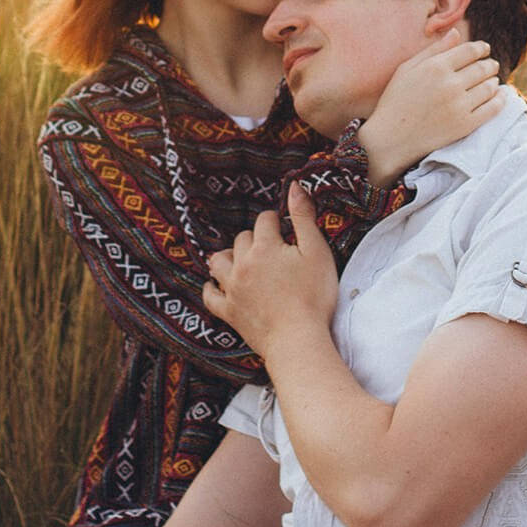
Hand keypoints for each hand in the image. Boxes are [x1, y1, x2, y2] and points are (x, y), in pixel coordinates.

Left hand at [204, 187, 338, 359]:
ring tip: (240, 259)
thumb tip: (295, 186)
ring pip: (219, 261)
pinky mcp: (229, 312)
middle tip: (272, 249)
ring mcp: (232, 289)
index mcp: (264, 247)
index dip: (277, 222)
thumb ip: (303, 217)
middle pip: (242, 239)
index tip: (286, 230)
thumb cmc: (313, 297)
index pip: (265, 220)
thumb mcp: (316, 251)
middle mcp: (242, 264)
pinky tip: (216, 285)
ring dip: (228, 256)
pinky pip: (210, 296)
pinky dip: (211, 287)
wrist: (298, 340)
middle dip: (256, 238)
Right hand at [357, 28, 501, 187]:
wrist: (390, 139)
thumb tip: (456, 32)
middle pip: (482, 68)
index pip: (469, 51)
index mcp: (436, 67)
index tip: (485, 49)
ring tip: (492, 80)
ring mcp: (459, 105)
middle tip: (491, 65)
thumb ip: (434, 49)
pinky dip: (500, 100)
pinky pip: (492, 108)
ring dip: (494, 80)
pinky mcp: (465, 125)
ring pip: (489, 86)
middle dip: (489, 64)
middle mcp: (450, 84)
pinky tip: (500, 96)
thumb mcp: (408, 68)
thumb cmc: (395, 100)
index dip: (481, 48)